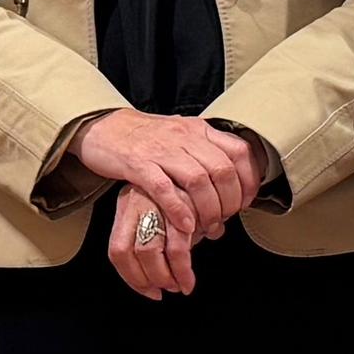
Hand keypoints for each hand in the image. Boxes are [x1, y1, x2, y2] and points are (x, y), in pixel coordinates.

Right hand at [67, 109, 263, 300]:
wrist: (104, 127)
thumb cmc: (145, 137)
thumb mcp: (183, 136)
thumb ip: (207, 154)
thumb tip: (233, 183)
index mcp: (199, 130)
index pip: (239, 152)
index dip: (249, 180)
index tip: (246, 202)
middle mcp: (184, 137)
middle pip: (222, 170)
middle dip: (229, 201)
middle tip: (225, 219)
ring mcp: (160, 150)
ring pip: (197, 180)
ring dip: (207, 209)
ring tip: (207, 226)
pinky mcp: (137, 164)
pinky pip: (164, 188)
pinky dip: (178, 209)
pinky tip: (185, 226)